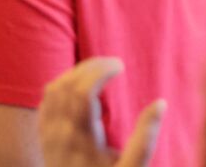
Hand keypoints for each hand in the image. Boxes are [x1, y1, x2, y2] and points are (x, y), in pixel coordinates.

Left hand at [38, 58, 164, 166]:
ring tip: (99, 71)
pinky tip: (79, 87)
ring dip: (75, 73)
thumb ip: (146, 138)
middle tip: (113, 64)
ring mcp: (49, 137)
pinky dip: (61, 85)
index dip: (100, 70)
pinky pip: (46, 101)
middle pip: (68, 84)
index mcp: (83, 140)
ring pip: (53, 89)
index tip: (120, 66)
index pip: (84, 91)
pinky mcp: (44, 140)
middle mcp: (61, 135)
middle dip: (91, 65)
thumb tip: (160, 103)